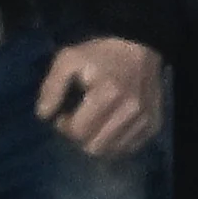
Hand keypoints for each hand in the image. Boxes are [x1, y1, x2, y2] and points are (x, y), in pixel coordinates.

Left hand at [39, 36, 165, 158]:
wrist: (140, 46)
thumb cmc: (100, 54)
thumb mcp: (68, 59)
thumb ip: (52, 87)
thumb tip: (44, 116)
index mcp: (107, 94)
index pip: (78, 132)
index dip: (65, 126)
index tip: (64, 114)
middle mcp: (130, 111)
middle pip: (94, 148)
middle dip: (81, 137)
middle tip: (79, 120)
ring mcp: (144, 121)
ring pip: (111, 152)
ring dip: (97, 141)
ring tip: (94, 123)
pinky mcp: (153, 126)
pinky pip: (128, 149)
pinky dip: (115, 142)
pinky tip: (111, 126)